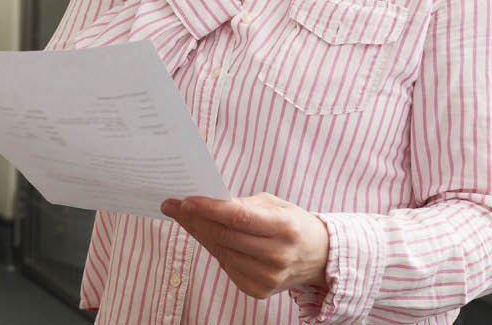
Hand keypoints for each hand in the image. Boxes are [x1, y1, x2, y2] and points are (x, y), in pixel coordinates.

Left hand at [161, 192, 328, 298]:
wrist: (318, 256)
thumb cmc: (291, 223)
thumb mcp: (274, 205)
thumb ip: (242, 204)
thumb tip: (203, 203)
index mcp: (285, 228)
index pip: (239, 218)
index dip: (209, 209)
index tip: (186, 201)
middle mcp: (278, 256)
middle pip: (225, 236)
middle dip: (196, 219)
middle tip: (174, 205)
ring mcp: (268, 278)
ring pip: (221, 252)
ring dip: (199, 233)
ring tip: (184, 217)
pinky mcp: (259, 290)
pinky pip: (226, 266)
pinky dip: (214, 249)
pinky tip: (206, 235)